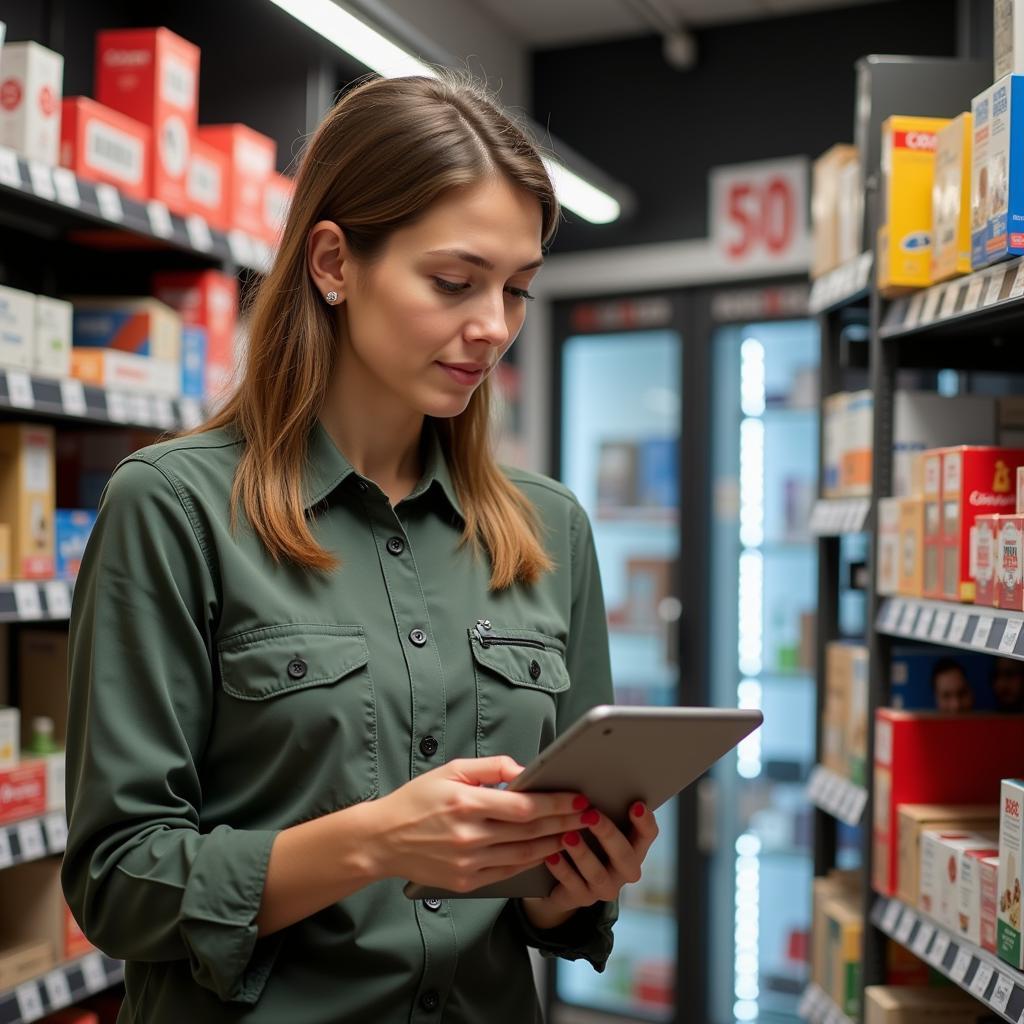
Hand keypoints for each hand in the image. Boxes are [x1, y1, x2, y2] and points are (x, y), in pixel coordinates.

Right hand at [370, 756, 587, 893]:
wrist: (383, 839)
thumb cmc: (418, 799)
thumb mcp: (451, 769)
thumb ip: (491, 767)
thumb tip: (524, 770)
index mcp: (466, 802)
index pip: (523, 806)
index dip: (555, 804)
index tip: (577, 798)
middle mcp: (469, 835)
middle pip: (529, 831)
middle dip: (565, 822)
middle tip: (590, 814)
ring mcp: (468, 862)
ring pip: (523, 854)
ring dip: (554, 844)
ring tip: (576, 833)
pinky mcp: (465, 881)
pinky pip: (507, 871)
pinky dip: (530, 862)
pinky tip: (546, 851)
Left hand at [521, 800, 658, 926]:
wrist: (566, 881)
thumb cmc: (586, 839)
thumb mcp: (596, 825)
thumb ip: (599, 807)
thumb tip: (587, 778)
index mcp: (634, 847)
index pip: (648, 835)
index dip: (645, 821)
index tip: (635, 804)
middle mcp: (625, 869)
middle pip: (625, 855)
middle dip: (608, 833)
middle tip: (591, 815)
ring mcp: (605, 887)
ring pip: (598, 873)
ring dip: (583, 854)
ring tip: (567, 836)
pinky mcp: (583, 899)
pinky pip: (573, 886)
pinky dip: (562, 870)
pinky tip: (551, 856)